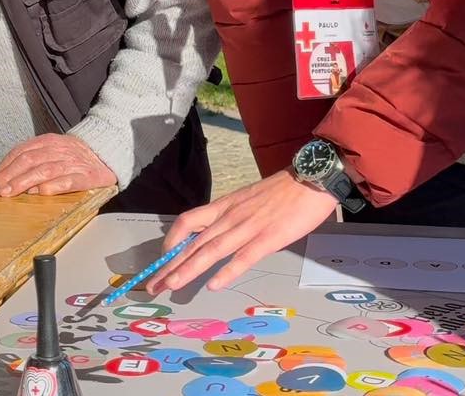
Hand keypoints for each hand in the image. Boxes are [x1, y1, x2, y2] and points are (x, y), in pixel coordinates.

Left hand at [0, 134, 116, 196]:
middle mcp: (59, 150)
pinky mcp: (88, 176)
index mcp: (48, 141)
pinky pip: (69, 181)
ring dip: (25, 182)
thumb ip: (33, 159)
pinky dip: (54, 186)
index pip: (22, 152)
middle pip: (30, 161)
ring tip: (11, 193)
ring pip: (45, 170)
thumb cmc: (75, 156)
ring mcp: (73, 163)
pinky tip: (41, 193)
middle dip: (10, 176)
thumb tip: (8, 177)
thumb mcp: (53, 150)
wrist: (108, 152)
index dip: (5, 166)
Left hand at [146, 169, 338, 293]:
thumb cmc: (282, 191)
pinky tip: (214, 285)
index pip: (189, 221)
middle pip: (194, 242)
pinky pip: (244, 257)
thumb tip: (220, 235)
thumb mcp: (248, 200)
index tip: (162, 259)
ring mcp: (248, 227)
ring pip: (212, 250)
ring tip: (171, 285)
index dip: (172, 241)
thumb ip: (233, 217)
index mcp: (225, 206)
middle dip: (172, 266)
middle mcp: (230, 216)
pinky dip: (228, 271)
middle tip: (154, 285)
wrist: (310, 179)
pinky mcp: (268, 238)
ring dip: (189, 270)